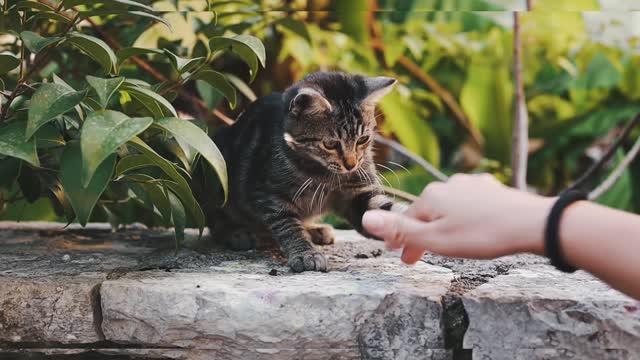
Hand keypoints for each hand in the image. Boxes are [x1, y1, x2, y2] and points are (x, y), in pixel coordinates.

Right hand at [362, 174, 553, 263]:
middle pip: (425, 214)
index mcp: (430, 198)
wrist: (530, 224)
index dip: (400, 242)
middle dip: (420, 235)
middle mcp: (447, 185)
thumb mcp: (435, 240)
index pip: (406, 222)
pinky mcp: (490, 189)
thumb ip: (400, 231)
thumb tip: (364, 218)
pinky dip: (463, 215)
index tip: (398, 258)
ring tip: (444, 241)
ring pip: (447, 207)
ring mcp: (470, 185)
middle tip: (416, 258)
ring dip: (441, 224)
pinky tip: (471, 221)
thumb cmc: (481, 235)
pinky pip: (468, 202)